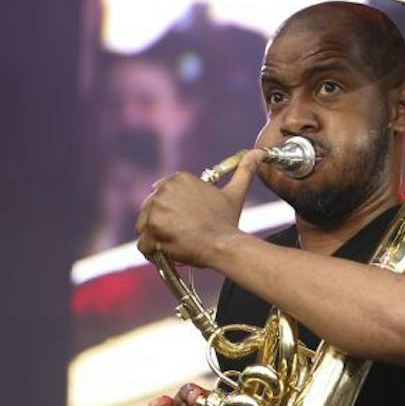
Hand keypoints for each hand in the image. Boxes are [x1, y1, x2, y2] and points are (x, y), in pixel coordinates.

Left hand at [135, 150, 260, 267]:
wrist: (225, 245)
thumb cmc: (228, 221)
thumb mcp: (235, 193)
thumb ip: (245, 171)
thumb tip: (259, 152)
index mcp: (179, 179)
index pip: (164, 197)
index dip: (175, 212)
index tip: (189, 222)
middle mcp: (164, 189)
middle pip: (153, 210)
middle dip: (165, 224)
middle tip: (186, 234)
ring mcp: (156, 209)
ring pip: (146, 226)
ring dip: (158, 237)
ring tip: (179, 243)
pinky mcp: (152, 229)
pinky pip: (144, 244)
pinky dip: (154, 251)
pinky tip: (170, 252)